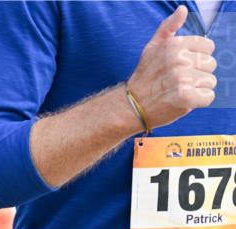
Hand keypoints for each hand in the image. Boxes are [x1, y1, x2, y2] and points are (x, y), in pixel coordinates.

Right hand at [127, 6, 215, 129]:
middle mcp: (179, 60)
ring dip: (198, 89)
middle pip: (211, 65)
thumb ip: (168, 27)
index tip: (183, 66)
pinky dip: (198, 101)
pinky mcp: (185, 97)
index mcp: (175, 45)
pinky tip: (183, 101)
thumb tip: (182, 10)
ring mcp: (182, 78)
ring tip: (179, 91)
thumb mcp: (152, 47)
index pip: (208, 47)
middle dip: (198, 74)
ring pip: (210, 81)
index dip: (197, 58)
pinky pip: (208, 97)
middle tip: (178, 81)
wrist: (131, 105)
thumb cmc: (145, 76)